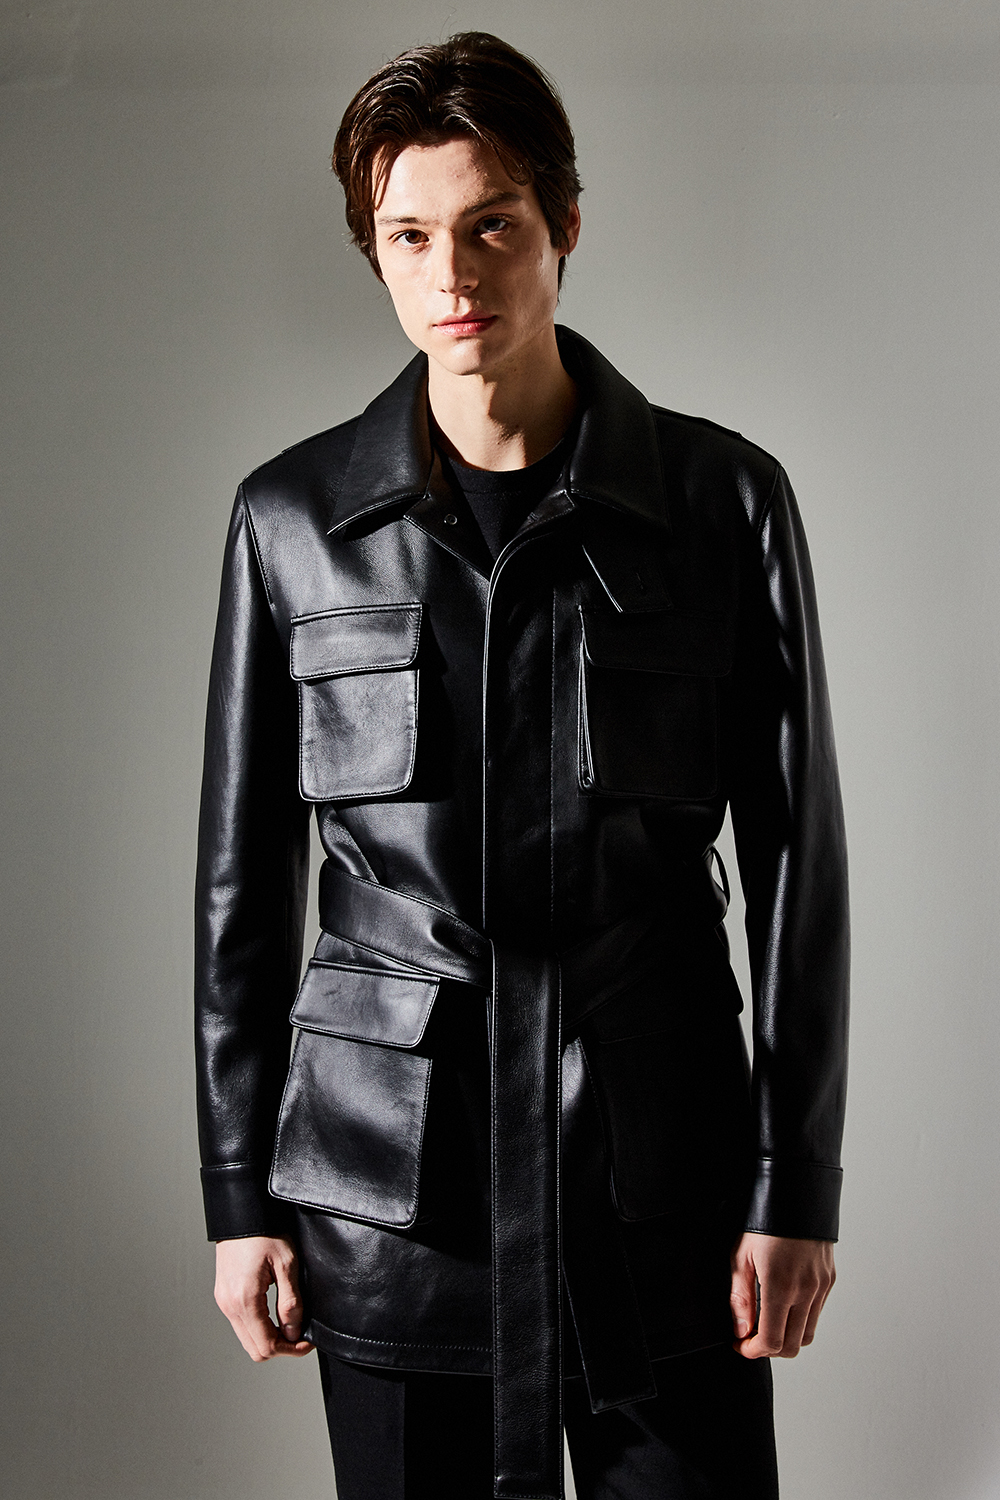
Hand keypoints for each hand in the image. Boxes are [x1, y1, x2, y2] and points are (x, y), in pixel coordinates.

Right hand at [214, 1235, 314, 1361]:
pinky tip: (273, 1313)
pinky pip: (241, 1324)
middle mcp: (229, 1305)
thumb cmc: (265, 1232)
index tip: (307, 1342)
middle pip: (255, 1349)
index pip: (267, 1345)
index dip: (291, 1350)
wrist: (242, 1213)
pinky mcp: (223, 1296)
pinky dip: (258, 1327)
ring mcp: (223, 1301)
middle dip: (281, 1347)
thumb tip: (293, 1332)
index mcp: (244, 1300)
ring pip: (247, 1339)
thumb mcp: (286, 1264)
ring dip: (269, 1338)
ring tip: (289, 1322)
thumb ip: (290, 1302)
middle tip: (300, 1334)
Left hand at [730, 1232, 834, 1358]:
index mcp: (781, 1286)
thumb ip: (740, 1298)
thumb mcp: (740, 1256)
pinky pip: (816, 1312)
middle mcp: (806, 1290)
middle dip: (770, 1349)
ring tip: (767, 1321)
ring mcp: (821, 1285)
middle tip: (751, 1337)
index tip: (741, 1345)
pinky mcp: (830, 1279)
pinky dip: (800, 1319)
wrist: (795, 1192)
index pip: (772, 1341)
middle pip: (792, 1346)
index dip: (753, 1351)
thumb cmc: (763, 1220)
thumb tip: (741, 1331)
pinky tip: (783, 1304)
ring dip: (787, 1336)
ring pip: (807, 1333)